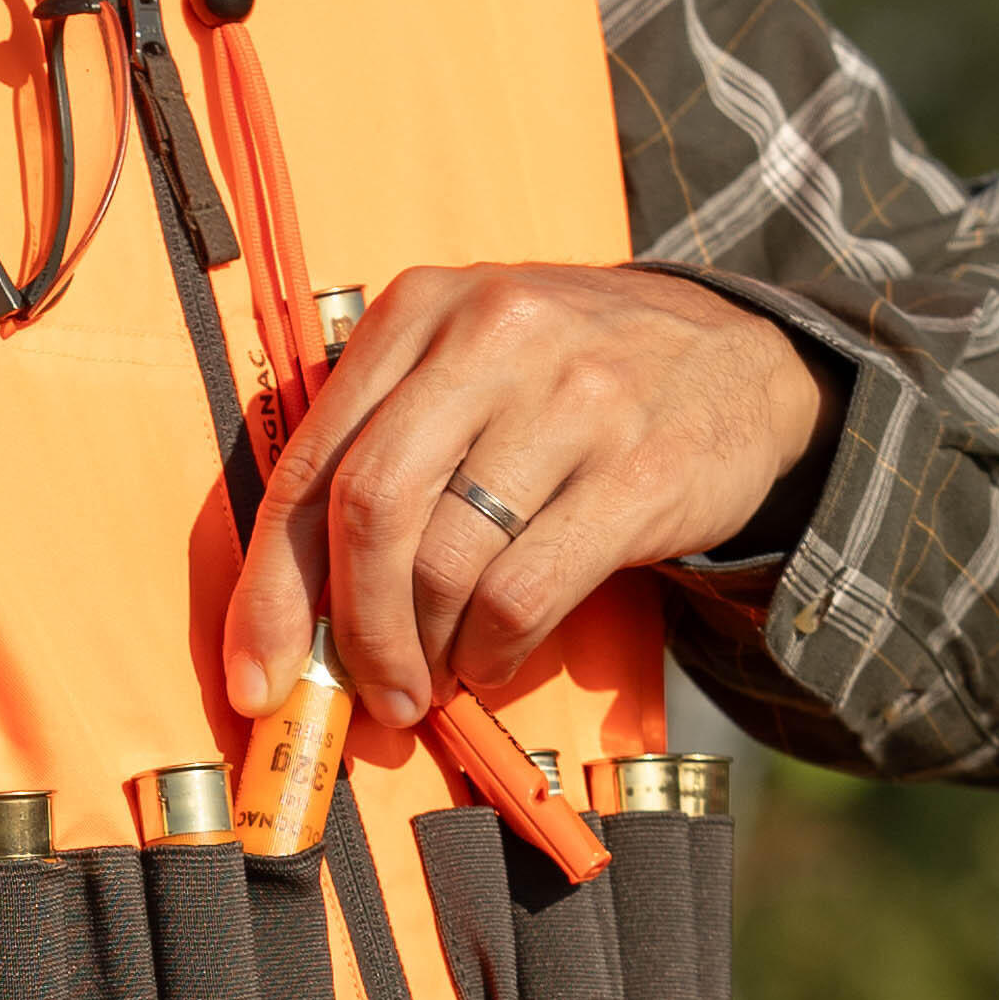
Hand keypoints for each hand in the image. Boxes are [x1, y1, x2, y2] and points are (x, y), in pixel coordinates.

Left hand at [221, 264, 824, 733]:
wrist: (743, 359)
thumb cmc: (572, 382)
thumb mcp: (469, 365)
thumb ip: (381, 449)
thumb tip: (294, 611)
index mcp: (421, 309)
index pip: (311, 462)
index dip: (270, 587)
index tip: (255, 676)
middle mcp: (491, 337)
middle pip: (370, 510)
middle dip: (353, 628)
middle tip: (369, 690)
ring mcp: (572, 399)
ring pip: (446, 561)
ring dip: (427, 646)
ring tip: (438, 669)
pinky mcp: (637, 471)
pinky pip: (525, 592)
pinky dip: (492, 650)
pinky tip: (492, 657)